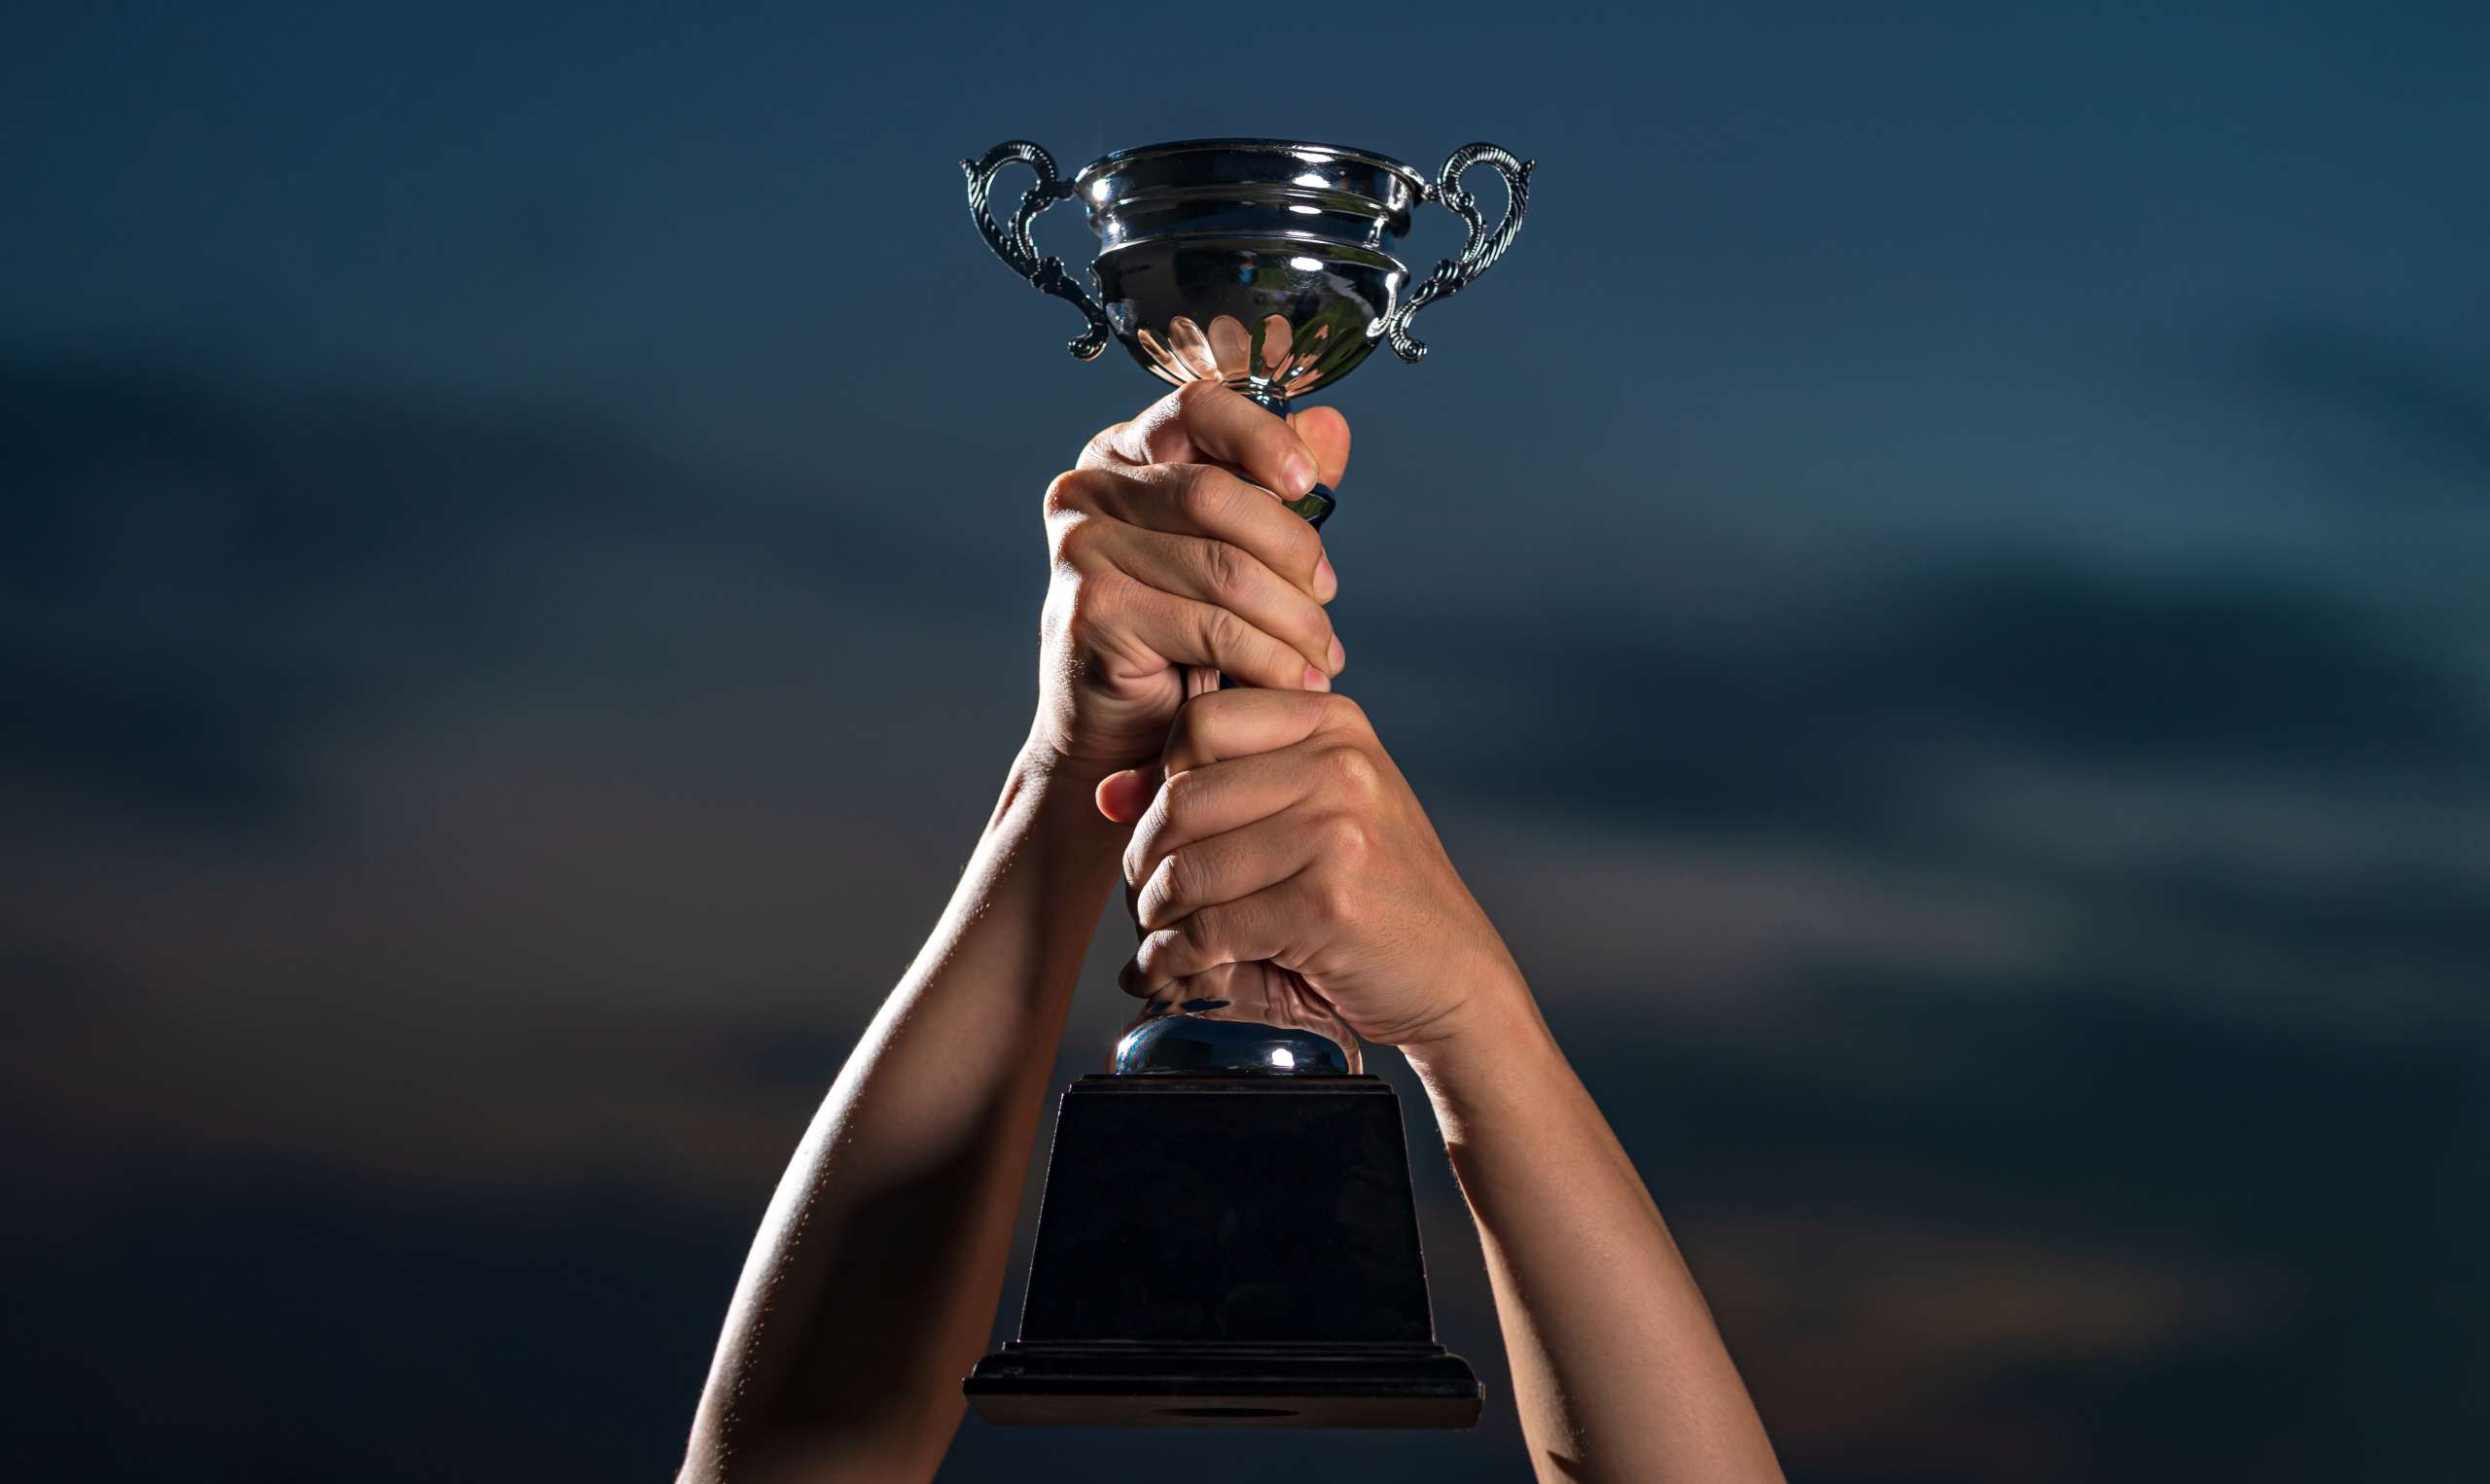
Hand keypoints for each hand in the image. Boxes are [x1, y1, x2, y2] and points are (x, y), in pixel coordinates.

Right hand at [1031, 382, 1352, 775]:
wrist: (1119, 734)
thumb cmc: (1178, 635)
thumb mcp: (1234, 550)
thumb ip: (1276, 489)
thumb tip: (1332, 425)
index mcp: (1123, 454)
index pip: (1196, 406)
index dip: (1262, 435)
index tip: (1309, 481)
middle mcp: (1087, 488)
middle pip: (1216, 493)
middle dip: (1293, 550)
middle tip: (1327, 598)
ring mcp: (1081, 548)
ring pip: (1224, 567)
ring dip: (1294, 618)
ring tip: (1321, 657)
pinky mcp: (1090, 612)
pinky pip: (1210, 626)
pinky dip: (1270, 659)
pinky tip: (1296, 683)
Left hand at [1102, 688, 1524, 1049]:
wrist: (1453, 974)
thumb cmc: (1373, 893)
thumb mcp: (1313, 813)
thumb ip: (1221, 789)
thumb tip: (1106, 794)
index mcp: (1333, 723)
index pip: (1199, 721)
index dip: (1159, 778)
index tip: (1159, 829)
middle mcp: (1339, 764)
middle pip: (1183, 795)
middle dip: (1145, 857)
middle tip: (1145, 897)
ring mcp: (1338, 831)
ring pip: (1189, 866)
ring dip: (1155, 914)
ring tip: (1156, 936)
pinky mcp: (1329, 903)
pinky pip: (1212, 927)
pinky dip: (1176, 959)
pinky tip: (1171, 970)